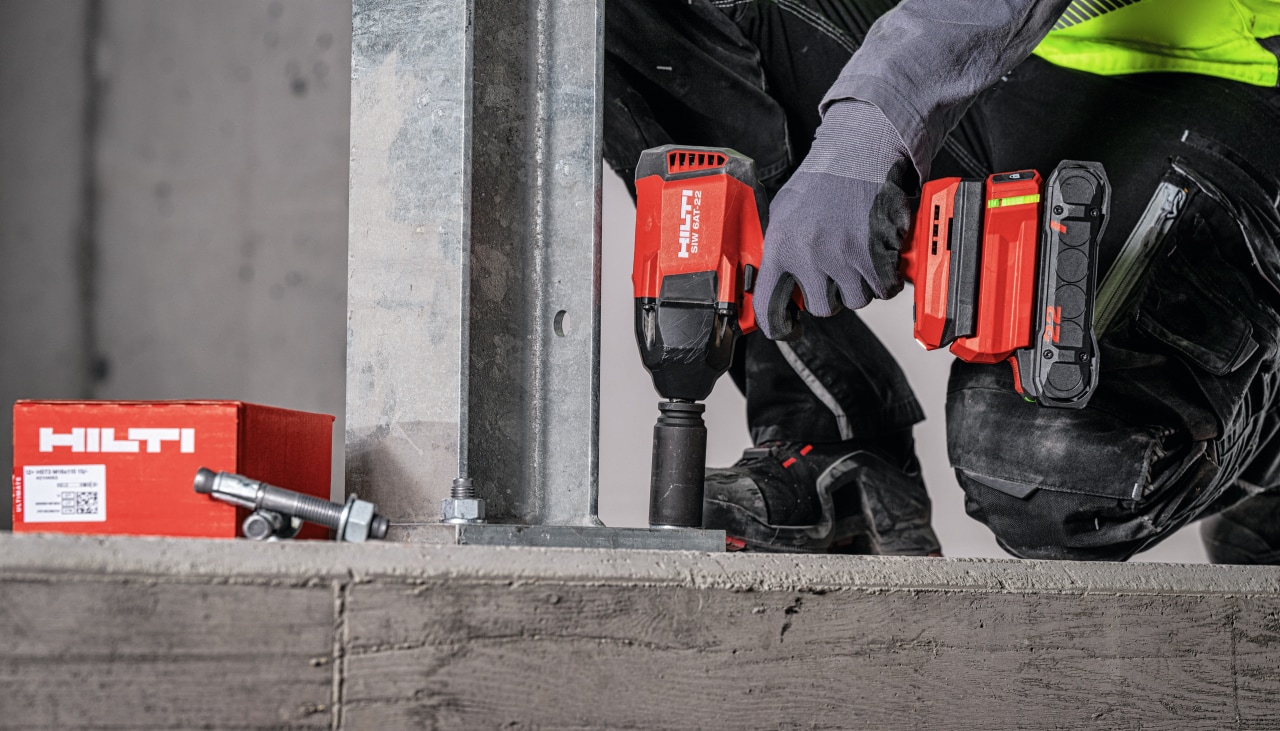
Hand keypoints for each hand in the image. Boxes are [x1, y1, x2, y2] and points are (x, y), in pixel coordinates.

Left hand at [753, 100, 914, 339]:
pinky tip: (880, 255)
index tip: (788, 329)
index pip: (769, 305)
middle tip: (837, 270)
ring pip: (856, 301)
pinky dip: (887, 278)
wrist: (860, 152)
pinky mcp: (874, 257)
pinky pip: (884, 290)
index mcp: (781, 248)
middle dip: (832, 294)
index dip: (779, 326)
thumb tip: (777, 279)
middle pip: (822, 308)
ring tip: (859, 254)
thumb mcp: (785, 211)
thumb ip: (780, 248)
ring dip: (861, 284)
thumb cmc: (825, 178)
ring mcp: (842, 259)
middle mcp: (809, 257)